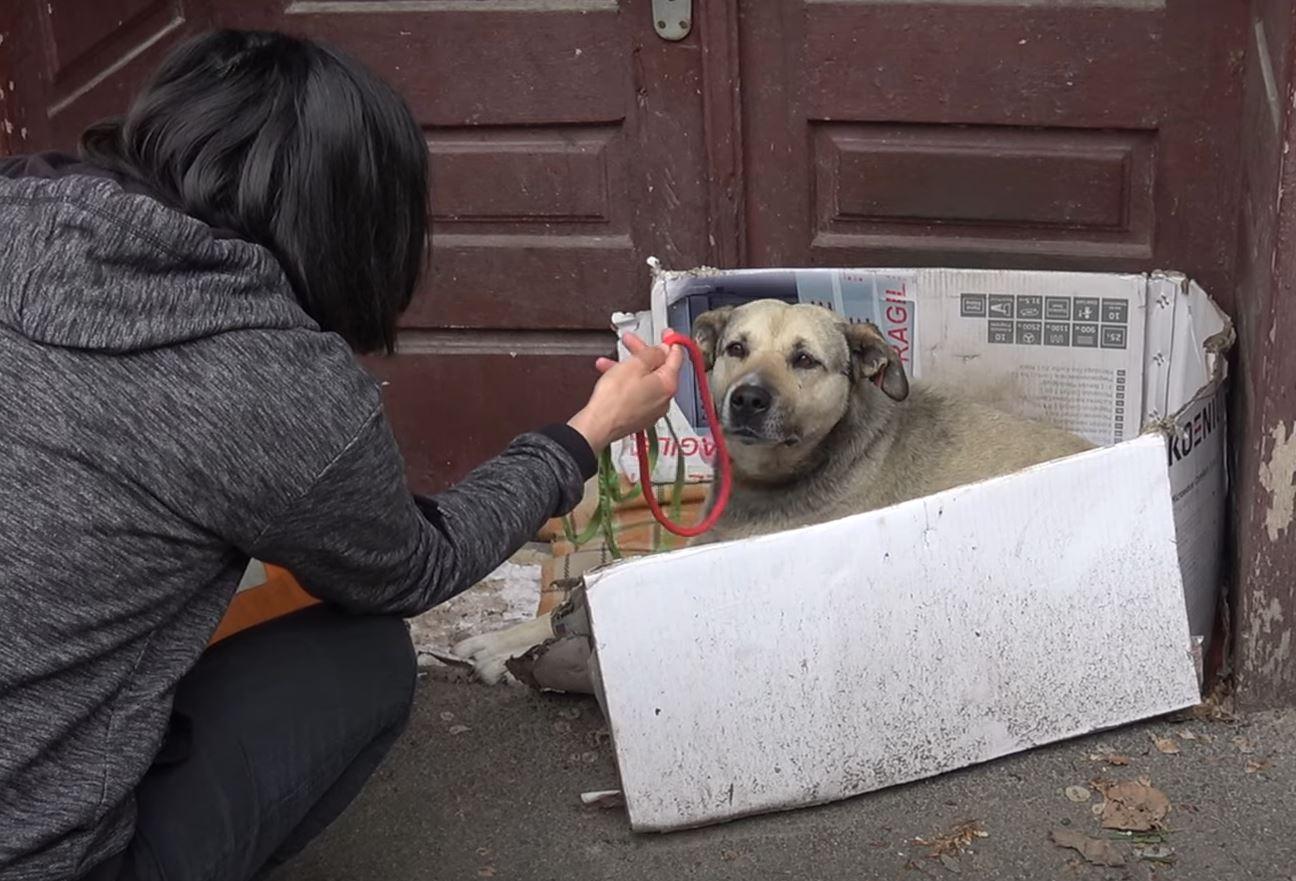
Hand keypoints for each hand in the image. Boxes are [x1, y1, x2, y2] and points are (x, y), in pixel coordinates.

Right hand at [567, 333, 684, 452]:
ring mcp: (652, 410)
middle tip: (630, 341)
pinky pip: (637, 393)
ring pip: (645, 381)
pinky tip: (611, 378)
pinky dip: (627, 383)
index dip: (671, 341)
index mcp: (668, 384)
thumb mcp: (634, 364)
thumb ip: (652, 353)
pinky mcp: (639, 417)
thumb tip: (662, 350)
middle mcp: (664, 399)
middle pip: (658, 369)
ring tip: (609, 362)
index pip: (676, 357)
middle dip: (642, 353)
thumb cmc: (614, 398)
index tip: (667, 334)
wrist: (598, 425)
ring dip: (629, 368)